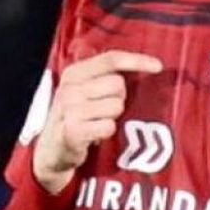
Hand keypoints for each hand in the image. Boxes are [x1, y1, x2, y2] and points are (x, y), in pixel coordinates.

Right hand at [31, 50, 161, 193]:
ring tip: (97, 122)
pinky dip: (107, 133)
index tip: (157, 66)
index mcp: (74, 72)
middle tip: (104, 109)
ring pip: (116, 106)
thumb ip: (105, 76)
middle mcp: (70, 88)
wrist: (52, 150)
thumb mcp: (83, 90)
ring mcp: (69, 109)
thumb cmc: (76, 116)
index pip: (111, 59)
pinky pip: (109, 126)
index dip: (137, 61)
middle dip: (119, 98)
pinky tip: (94, 135)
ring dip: (112, 118)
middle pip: (118, 84)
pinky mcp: (73, 131)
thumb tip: (147, 66)